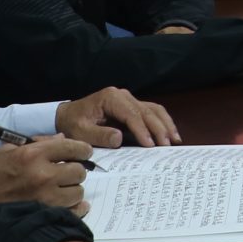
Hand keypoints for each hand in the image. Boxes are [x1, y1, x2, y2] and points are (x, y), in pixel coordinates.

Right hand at [0, 137, 93, 213]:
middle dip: (75, 170)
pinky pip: (74, 211)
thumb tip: (62, 139)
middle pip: (79, 171)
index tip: (84, 152)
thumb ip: (37, 142)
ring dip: (73, 189)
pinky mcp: (46, 215)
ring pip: (78, 191)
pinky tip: (74, 204)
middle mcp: (44, 175)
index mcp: (34, 154)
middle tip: (67, 172)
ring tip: (63, 189)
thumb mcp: (7, 151)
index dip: (82, 149)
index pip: (72, 146)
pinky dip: (77, 208)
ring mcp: (46, 197)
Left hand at [56, 87, 179, 147]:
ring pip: (154, 110)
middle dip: (158, 128)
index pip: (131, 114)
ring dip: (165, 124)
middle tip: (167, 145)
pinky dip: (162, 122)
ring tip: (174, 140)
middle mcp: (123, 95)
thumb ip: (99, 135)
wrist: (68, 115)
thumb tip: (119, 138)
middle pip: (147, 111)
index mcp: (111, 98)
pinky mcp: (132, 106)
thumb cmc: (73, 123)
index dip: (142, 130)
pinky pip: (152, 112)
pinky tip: (170, 133)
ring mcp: (129, 99)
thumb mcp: (80, 131)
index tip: (149, 145)